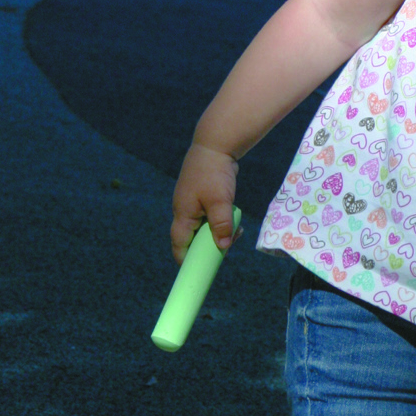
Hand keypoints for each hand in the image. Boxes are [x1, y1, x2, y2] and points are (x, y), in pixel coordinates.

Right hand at [171, 142, 238, 264]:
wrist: (215, 145)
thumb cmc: (214, 174)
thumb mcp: (220, 201)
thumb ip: (221, 225)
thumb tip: (223, 247)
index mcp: (182, 214)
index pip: (179, 245)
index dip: (188, 260)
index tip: (202, 270)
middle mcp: (184, 211)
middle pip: (192, 239)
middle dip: (210, 245)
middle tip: (230, 243)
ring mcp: (192, 203)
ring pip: (203, 227)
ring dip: (218, 231)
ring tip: (236, 229)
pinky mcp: (201, 197)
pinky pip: (209, 216)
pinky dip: (220, 219)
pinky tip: (233, 216)